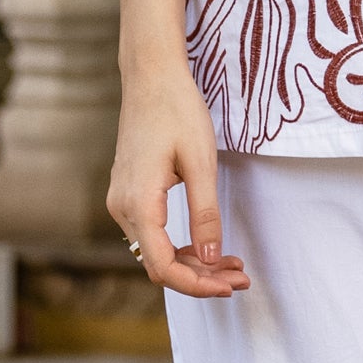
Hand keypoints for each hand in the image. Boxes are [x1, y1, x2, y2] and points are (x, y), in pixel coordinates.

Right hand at [106, 60, 248, 297]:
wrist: (151, 76)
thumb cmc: (177, 111)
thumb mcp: (201, 163)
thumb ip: (206, 215)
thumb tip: (212, 260)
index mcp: (138, 202)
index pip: (162, 265)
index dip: (196, 285)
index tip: (229, 287)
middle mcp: (122, 207)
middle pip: (158, 263)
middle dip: (200, 277)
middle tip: (241, 279)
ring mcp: (122, 200)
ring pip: (155, 250)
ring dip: (192, 263)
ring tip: (232, 265)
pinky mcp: (129, 193)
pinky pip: (152, 232)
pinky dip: (180, 244)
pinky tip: (209, 245)